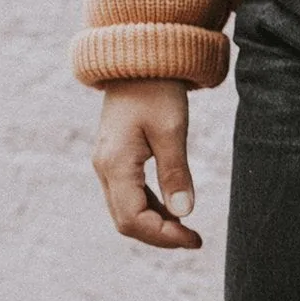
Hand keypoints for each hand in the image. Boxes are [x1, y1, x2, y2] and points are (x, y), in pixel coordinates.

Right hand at [92, 79, 201, 249]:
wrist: (138, 60)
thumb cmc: (157, 90)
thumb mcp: (172, 130)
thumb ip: (176, 172)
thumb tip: (184, 213)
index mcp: (115, 164)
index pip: (133, 218)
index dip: (163, 236)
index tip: (194, 239)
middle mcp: (105, 168)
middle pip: (126, 220)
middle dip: (159, 235)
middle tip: (194, 240)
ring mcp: (108, 164)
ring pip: (126, 210)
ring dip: (156, 224)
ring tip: (188, 229)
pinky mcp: (116, 159)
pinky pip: (129, 195)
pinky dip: (151, 208)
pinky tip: (174, 210)